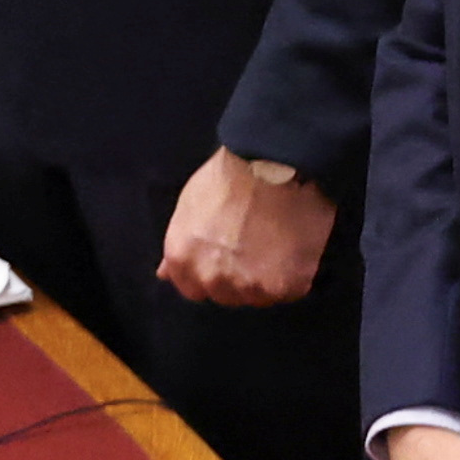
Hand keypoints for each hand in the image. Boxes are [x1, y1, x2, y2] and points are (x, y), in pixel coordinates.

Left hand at [160, 152, 334, 308]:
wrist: (275, 163)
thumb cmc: (229, 177)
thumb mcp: (189, 205)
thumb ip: (180, 244)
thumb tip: (165, 273)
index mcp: (183, 260)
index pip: (194, 289)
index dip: (211, 272)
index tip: (227, 256)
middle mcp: (212, 279)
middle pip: (227, 296)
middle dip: (238, 277)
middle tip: (255, 246)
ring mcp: (251, 286)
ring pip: (259, 297)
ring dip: (267, 279)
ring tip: (276, 245)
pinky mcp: (286, 286)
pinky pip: (289, 292)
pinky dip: (294, 275)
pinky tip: (294, 248)